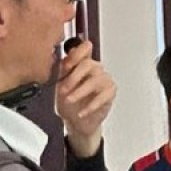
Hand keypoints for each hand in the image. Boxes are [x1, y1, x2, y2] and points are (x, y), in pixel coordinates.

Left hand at [55, 39, 115, 156]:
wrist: (76, 122)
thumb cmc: (68, 102)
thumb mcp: (60, 86)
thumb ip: (61, 71)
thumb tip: (62, 61)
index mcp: (81, 63)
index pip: (84, 48)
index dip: (76, 54)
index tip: (66, 66)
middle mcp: (94, 68)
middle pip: (88, 64)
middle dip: (73, 77)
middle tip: (63, 89)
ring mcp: (104, 80)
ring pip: (95, 80)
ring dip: (80, 92)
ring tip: (70, 100)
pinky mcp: (110, 93)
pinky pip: (103, 96)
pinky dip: (90, 106)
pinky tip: (81, 112)